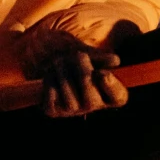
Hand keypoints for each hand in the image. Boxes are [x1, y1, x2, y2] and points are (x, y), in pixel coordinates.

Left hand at [21, 14, 136, 116]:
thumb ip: (99, 56)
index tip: (103, 74)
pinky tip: (50, 73)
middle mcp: (92, 104)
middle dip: (83, 75)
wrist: (40, 52)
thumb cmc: (68, 51)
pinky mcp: (53, 110)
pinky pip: (53, 97)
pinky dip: (50, 80)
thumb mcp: (84, 49)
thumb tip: (115, 62)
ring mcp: (72, 109)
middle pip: (91, 102)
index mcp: (107, 89)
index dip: (112, 88)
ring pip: (70, 99)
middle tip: (78, 55)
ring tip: (59, 60)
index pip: (118, 97)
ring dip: (63, 74)